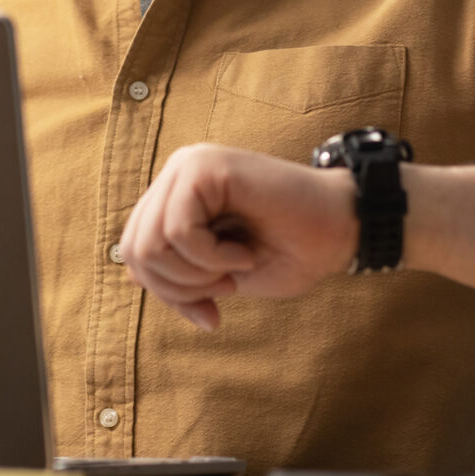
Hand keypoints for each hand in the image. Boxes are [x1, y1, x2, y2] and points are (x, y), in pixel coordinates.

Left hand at [119, 143, 356, 330]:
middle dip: (178, 289)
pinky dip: (212, 258)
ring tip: (237, 266)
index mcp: (177, 196)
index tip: (209, 310)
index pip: (133, 252)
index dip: (165, 292)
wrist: (341, 231)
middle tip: (225, 287)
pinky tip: (243, 251)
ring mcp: (190, 165)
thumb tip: (133, 279)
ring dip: (198, 275)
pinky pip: (179, 232)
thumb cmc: (289, 251)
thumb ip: (177, 272)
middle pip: (133, 250)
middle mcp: (177, 174)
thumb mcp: (219, 276)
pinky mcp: (207, 166)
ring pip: (151, 243)